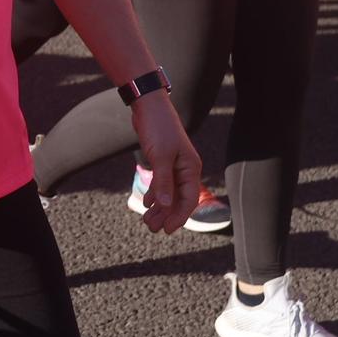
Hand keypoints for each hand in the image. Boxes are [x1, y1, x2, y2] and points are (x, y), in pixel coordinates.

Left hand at [128, 94, 201, 234]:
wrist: (149, 106)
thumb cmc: (158, 128)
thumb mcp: (160, 156)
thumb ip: (163, 181)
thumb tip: (164, 205)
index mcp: (191, 168)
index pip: (189, 200)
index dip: (179, 217)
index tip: (167, 230)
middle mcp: (185, 169)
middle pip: (179, 199)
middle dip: (166, 215)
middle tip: (152, 229)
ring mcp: (174, 166)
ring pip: (169, 193)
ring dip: (159, 208)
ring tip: (147, 221)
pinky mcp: (163, 161)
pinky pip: (162, 184)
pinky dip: (155, 194)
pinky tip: (146, 204)